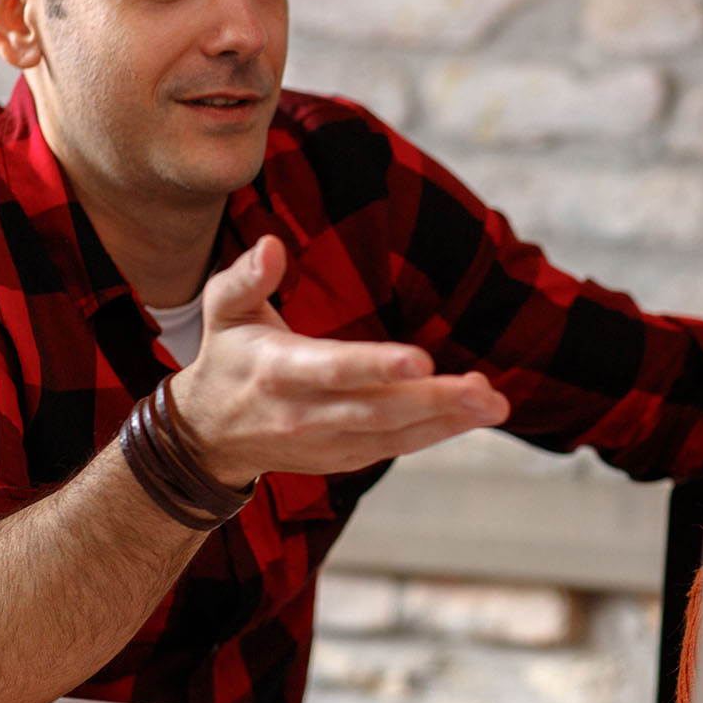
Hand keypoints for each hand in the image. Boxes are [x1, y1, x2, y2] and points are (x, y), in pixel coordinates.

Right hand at [169, 236, 510, 486]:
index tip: (421, 359)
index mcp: (278, 371)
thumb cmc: (228, 356)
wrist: (207, 436)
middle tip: (484, 391)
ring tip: (494, 404)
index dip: (377, 366)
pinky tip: (473, 415)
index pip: (334, 369)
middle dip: (434, 400)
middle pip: (378, 409)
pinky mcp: (344, 457)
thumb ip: (247, 277)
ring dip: (448, 421)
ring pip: (394, 435)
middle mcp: (305, 414)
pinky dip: (436, 433)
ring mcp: (327, 442)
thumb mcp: (224, 310)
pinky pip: (396, 447)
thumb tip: (270, 245)